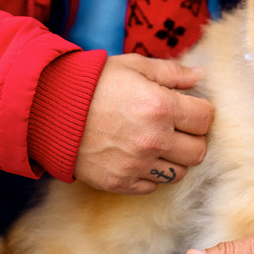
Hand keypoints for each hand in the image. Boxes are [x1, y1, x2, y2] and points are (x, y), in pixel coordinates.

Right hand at [74, 53, 212, 193]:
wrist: (49, 108)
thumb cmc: (93, 82)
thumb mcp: (134, 66)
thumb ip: (171, 72)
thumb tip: (200, 75)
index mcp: (160, 106)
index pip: (205, 119)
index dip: (200, 112)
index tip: (189, 109)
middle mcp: (153, 139)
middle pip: (198, 151)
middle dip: (192, 138)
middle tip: (176, 127)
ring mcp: (136, 164)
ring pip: (179, 173)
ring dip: (173, 158)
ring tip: (157, 142)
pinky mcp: (119, 182)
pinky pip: (152, 186)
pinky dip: (150, 173)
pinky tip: (137, 155)